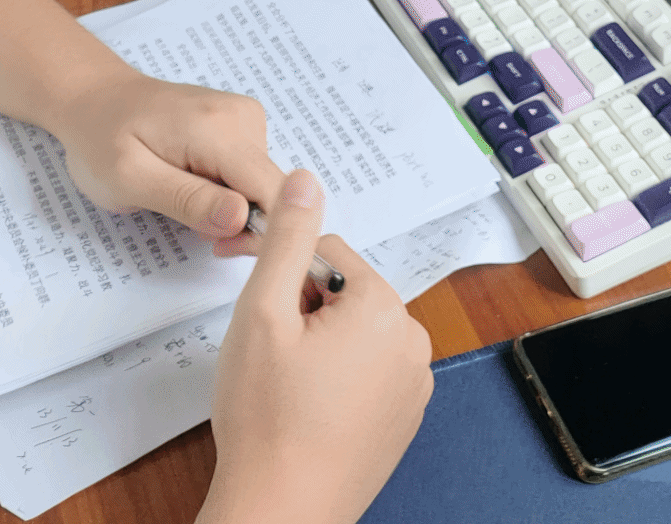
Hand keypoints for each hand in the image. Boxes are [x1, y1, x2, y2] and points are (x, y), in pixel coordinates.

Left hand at [54, 70, 288, 240]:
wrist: (94, 100)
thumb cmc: (101, 139)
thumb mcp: (129, 179)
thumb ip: (187, 200)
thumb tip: (242, 219)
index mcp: (220, 128)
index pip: (275, 192)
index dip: (260, 233)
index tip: (220, 247)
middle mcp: (244, 117)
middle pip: (273, 192)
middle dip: (241, 224)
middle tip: (191, 228)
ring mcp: (246, 118)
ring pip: (263, 187)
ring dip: (232, 211)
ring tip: (183, 202)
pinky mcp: (242, 126)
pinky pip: (251, 175)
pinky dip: (228, 193)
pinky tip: (193, 187)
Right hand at [199, 170, 433, 523]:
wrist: (281, 512)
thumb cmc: (267, 418)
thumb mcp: (263, 312)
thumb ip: (288, 239)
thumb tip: (306, 179)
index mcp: (384, 308)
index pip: (326, 254)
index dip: (283, 277)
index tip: (257, 311)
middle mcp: (412, 342)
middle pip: (345, 292)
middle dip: (304, 311)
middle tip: (271, 356)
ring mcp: (413, 386)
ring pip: (353, 332)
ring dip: (319, 344)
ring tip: (287, 387)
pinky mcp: (403, 419)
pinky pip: (367, 372)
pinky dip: (336, 380)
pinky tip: (306, 410)